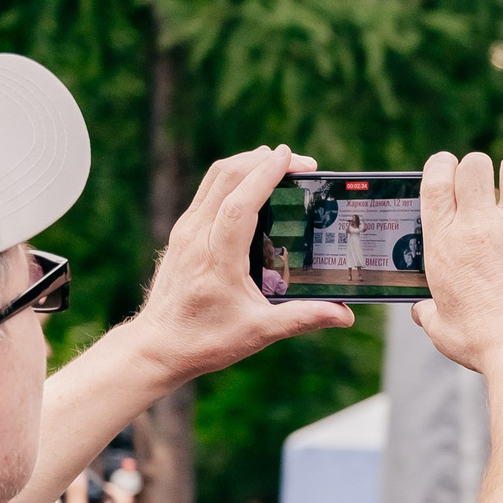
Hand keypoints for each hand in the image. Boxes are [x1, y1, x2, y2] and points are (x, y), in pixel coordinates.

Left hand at [131, 145, 353, 383]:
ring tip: (278, 165)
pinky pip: (208, 192)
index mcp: (217, 257)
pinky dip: (233, 178)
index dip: (265, 175)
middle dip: (262, 161)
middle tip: (298, 162)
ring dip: (246, 164)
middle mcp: (196, 237)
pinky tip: (253, 187)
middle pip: (226, 178)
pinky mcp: (182, 234)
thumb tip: (344, 314)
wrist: (158, 345)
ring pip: (214, 179)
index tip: (289, 157)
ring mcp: (186, 232)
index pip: (240, 203)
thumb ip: (304, 318)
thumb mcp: (259, 332)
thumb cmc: (205, 339)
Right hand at [411, 151, 502, 374]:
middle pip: (474, 164)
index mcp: (444, 242)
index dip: (442, 165)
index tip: (449, 168)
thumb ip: (428, 314)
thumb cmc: (482, 342)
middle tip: (485, 183)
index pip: (436, 180)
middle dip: (477, 166)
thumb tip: (421, 312)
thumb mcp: (442, 328)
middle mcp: (479, 226)